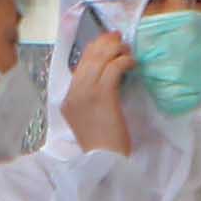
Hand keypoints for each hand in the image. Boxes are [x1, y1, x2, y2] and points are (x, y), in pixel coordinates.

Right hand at [60, 32, 132, 154]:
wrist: (102, 162)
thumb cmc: (101, 146)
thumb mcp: (88, 119)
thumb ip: (90, 99)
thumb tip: (107, 76)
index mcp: (68, 99)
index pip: (79, 65)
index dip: (94, 48)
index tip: (107, 42)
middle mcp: (73, 93)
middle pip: (89, 57)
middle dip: (106, 43)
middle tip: (119, 38)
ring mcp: (86, 93)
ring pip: (101, 59)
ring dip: (116, 50)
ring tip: (127, 51)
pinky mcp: (103, 95)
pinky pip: (114, 68)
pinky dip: (124, 61)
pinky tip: (132, 64)